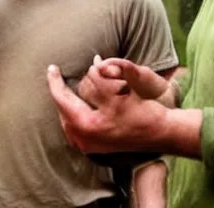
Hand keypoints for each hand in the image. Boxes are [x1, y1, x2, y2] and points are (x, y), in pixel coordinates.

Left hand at [47, 63, 167, 154]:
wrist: (163, 134)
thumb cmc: (143, 113)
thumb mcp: (119, 93)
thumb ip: (99, 79)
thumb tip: (90, 67)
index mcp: (87, 126)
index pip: (62, 100)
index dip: (55, 82)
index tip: (51, 68)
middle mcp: (85, 140)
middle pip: (63, 111)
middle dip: (60, 92)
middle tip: (57, 75)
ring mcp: (91, 146)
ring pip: (69, 119)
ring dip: (67, 102)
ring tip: (65, 87)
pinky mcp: (97, 146)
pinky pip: (77, 127)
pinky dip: (75, 112)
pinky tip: (78, 104)